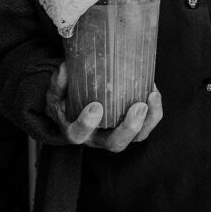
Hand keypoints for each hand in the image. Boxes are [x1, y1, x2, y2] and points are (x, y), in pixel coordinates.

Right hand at [45, 62, 161, 150]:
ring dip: (148, 119)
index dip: (87, 124)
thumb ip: (59, 84)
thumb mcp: (55, 95)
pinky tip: (154, 91)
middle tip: (138, 106)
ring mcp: (117, 134)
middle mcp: (98, 138)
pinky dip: (154, 110)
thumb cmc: (66, 104)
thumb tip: (65, 68)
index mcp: (76, 132)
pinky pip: (147, 124)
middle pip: (116, 143)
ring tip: (153, 97)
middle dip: (129, 127)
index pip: (79, 135)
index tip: (95, 106)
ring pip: (137, 137)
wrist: (75, 112)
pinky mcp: (132, 127)